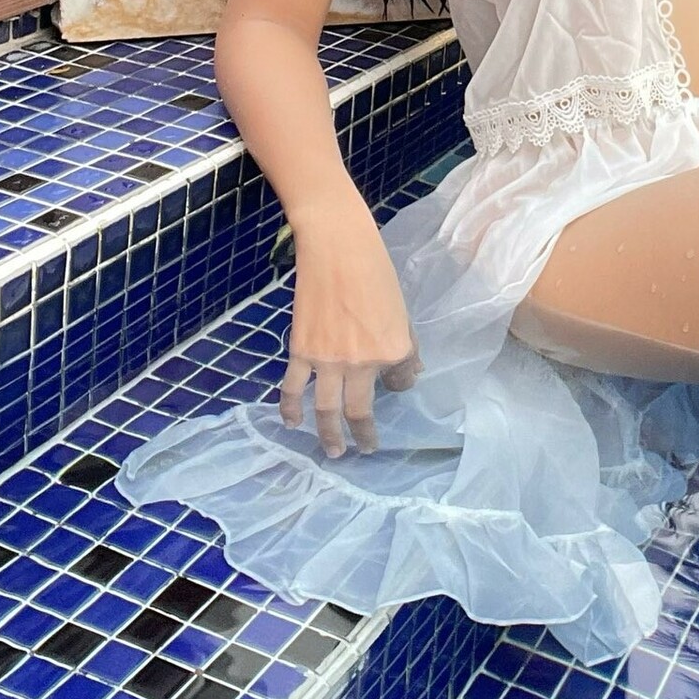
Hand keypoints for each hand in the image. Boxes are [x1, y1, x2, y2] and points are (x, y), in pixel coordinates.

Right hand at [280, 204, 419, 457]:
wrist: (337, 247)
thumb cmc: (376, 271)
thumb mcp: (401, 309)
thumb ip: (405, 346)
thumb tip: (408, 375)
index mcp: (393, 350)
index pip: (400, 382)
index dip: (399, 385)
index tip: (395, 387)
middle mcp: (362, 364)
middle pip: (359, 413)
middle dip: (362, 437)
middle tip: (364, 450)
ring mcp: (329, 361)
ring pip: (326, 412)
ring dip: (329, 436)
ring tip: (334, 451)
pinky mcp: (301, 352)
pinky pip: (293, 390)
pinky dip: (290, 410)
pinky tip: (293, 424)